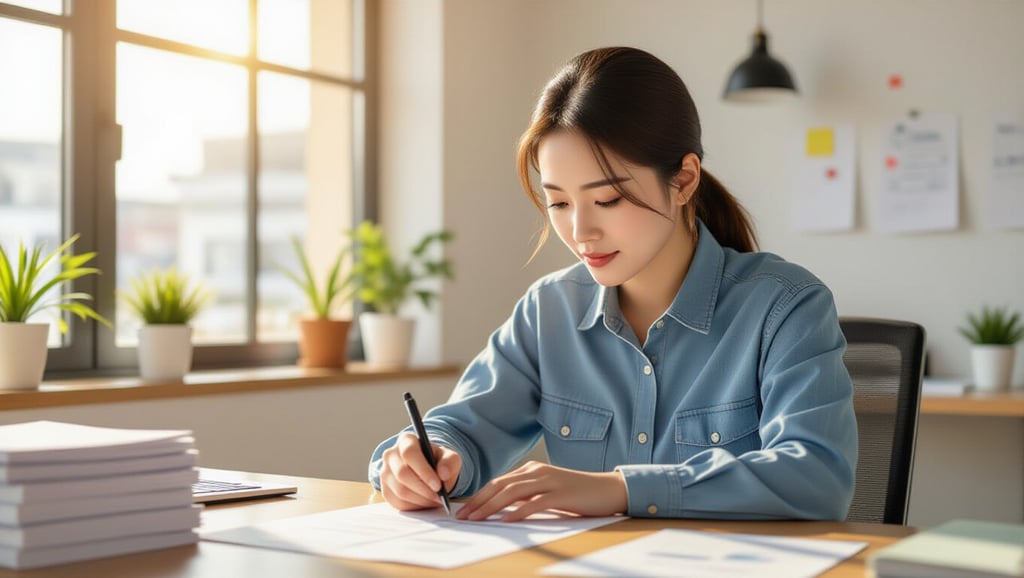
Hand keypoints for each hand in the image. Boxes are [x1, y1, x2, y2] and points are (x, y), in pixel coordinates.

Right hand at [379, 432, 460, 510]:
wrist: (429, 472)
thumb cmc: (438, 462)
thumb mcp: (450, 457)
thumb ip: (450, 462)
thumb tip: (443, 473)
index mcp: (406, 441)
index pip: (409, 453)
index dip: (423, 471)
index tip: (438, 485)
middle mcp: (391, 455)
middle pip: (402, 474)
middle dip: (424, 489)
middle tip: (439, 497)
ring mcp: (385, 473)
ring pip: (400, 491)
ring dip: (421, 499)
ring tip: (435, 500)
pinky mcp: (385, 490)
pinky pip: (398, 503)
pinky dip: (415, 506)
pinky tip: (425, 502)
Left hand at [455, 461, 626, 521]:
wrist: (608, 489)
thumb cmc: (577, 494)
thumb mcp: (547, 491)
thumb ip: (527, 495)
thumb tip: (502, 507)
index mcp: (532, 469)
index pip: (499, 482)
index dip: (479, 495)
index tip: (464, 510)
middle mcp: (537, 471)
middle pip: (501, 485)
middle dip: (479, 501)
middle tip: (463, 516)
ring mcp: (549, 481)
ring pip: (513, 492)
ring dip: (491, 506)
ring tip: (477, 518)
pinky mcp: (561, 494)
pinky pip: (535, 503)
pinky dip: (518, 511)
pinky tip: (506, 519)